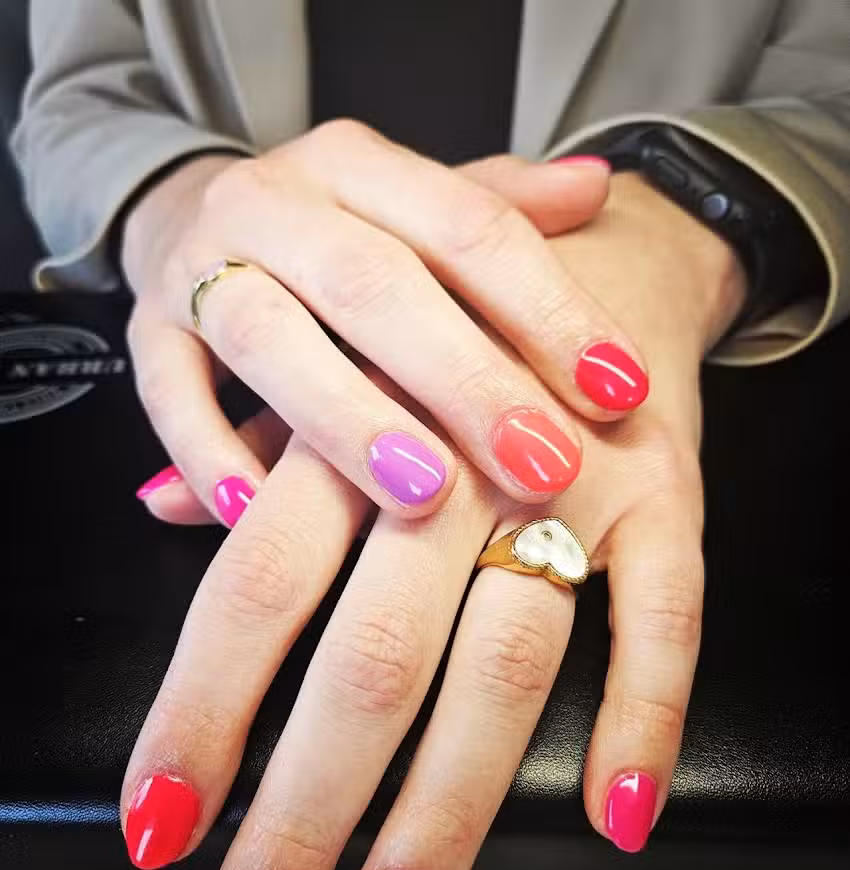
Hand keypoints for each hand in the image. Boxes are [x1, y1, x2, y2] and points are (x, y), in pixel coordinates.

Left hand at [121, 174, 745, 869]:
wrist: (595, 247)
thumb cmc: (449, 317)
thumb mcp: (341, 353)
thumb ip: (252, 438)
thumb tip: (159, 506)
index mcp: (357, 423)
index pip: (258, 583)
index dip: (205, 709)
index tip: (161, 826)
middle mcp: (460, 460)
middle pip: (374, 653)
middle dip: (306, 808)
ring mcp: (578, 481)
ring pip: (509, 662)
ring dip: (447, 807)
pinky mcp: (671, 494)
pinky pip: (668, 616)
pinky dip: (646, 715)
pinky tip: (612, 815)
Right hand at [124, 122, 648, 525]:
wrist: (196, 216)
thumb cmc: (338, 234)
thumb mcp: (417, 207)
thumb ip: (502, 207)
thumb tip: (597, 187)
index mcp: (359, 165)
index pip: (469, 226)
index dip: (550, 308)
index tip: (619, 390)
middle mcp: (277, 204)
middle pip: (374, 285)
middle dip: (464, 380)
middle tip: (542, 462)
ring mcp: (201, 266)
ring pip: (268, 337)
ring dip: (346, 419)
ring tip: (423, 493)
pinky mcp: (148, 334)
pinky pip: (170, 397)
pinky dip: (211, 457)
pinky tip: (260, 513)